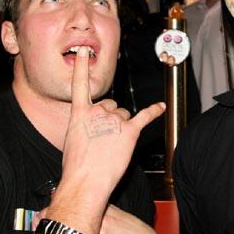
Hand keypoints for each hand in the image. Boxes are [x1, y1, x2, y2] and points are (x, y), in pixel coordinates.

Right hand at [48, 47, 164, 233]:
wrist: (85, 181)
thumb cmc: (76, 166)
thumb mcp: (72, 139)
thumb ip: (84, 125)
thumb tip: (94, 127)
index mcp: (80, 112)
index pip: (80, 84)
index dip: (83, 66)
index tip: (84, 51)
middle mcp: (98, 111)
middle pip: (110, 106)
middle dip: (110, 118)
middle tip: (105, 138)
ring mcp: (115, 120)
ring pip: (124, 115)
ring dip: (122, 126)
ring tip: (114, 145)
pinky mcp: (130, 130)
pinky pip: (144, 117)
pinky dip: (154, 111)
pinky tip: (161, 107)